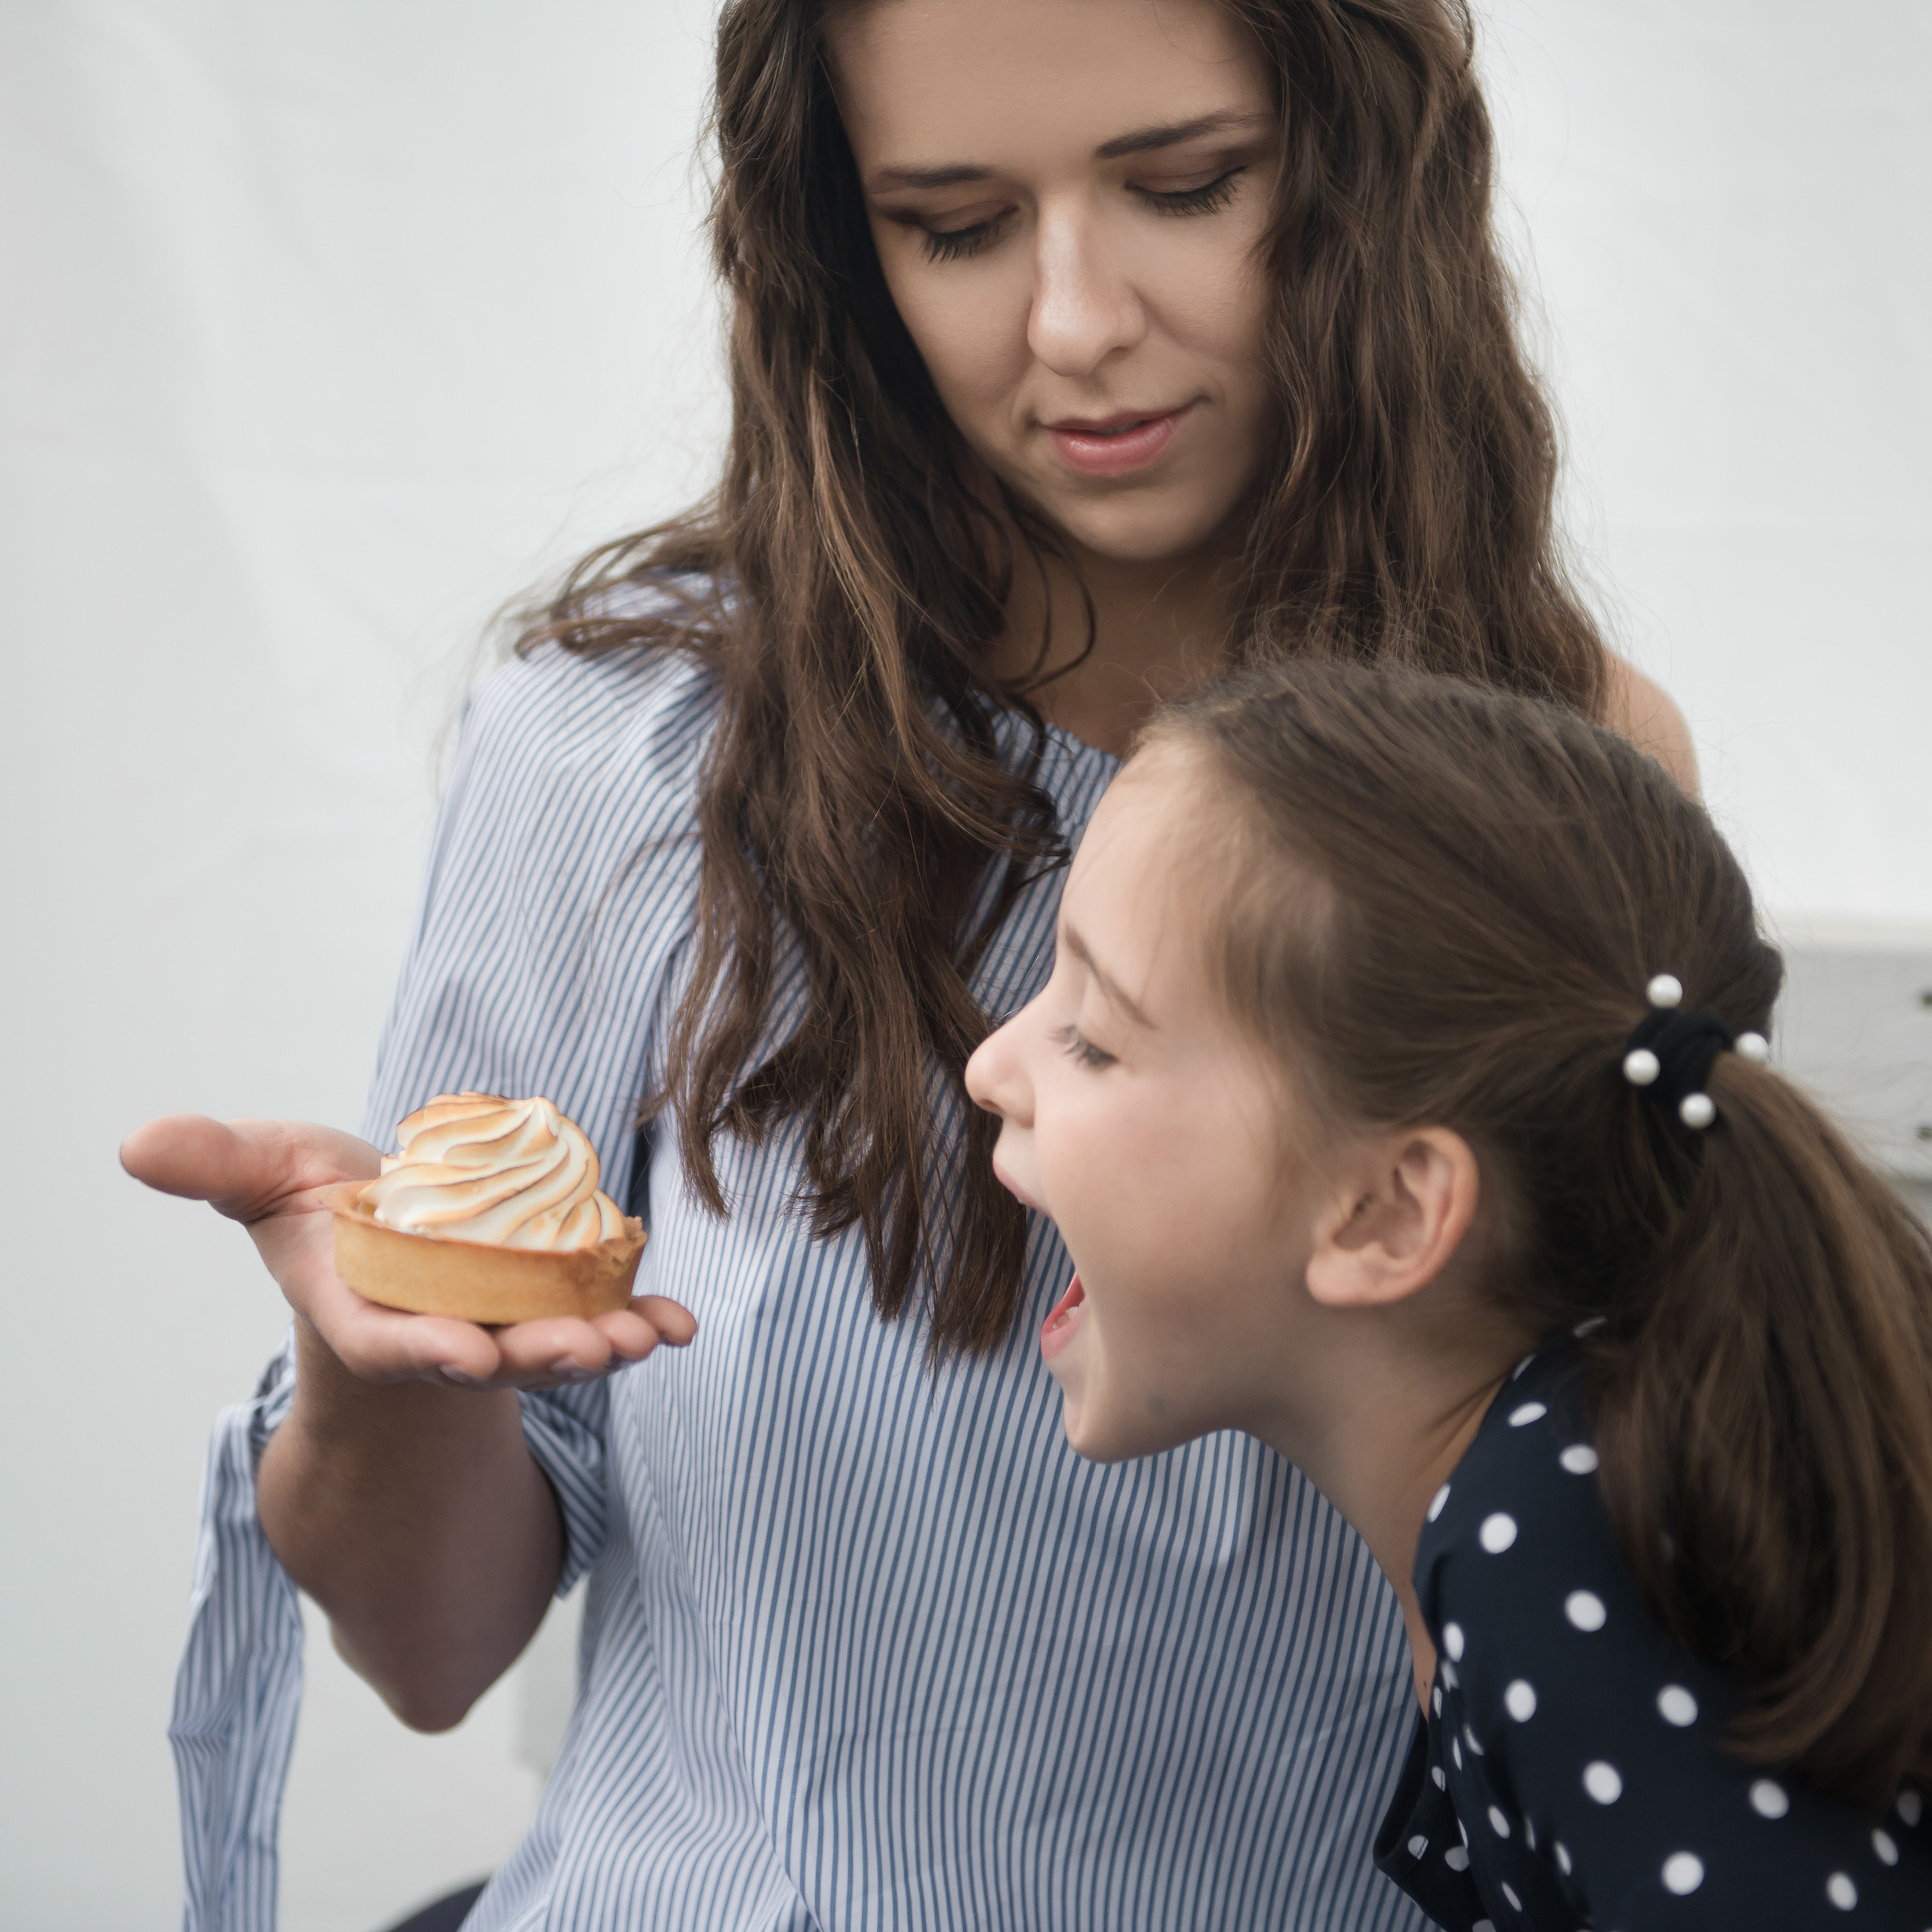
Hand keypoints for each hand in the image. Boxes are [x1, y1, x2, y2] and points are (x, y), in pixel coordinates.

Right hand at [119, 1114, 695, 1390]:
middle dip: (536, 1357)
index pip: (388, 1340)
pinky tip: (680, 1323)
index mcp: (365, 1311)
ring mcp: (502, 1324)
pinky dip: (643, 1321)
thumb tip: (137, 1144)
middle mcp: (439, 1330)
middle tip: (586, 1354)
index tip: (462, 1354)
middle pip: (488, 1353)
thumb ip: (217, 1166)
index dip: (423, 1350)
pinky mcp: (555, 1305)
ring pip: (554, 1344)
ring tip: (644, 1340)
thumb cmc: (328, 1212)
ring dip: (602, 1346)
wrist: (396, 1232)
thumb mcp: (269, 1178)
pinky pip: (604, 1317)